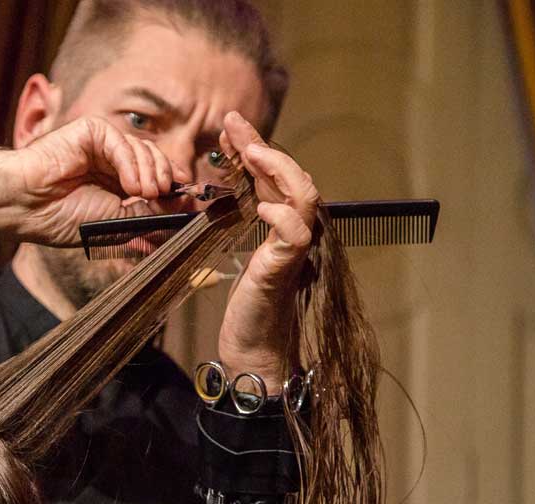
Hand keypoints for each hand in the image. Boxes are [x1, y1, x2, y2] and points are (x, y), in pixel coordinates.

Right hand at [0, 117, 192, 245]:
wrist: (26, 206)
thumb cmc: (61, 218)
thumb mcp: (117, 224)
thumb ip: (149, 216)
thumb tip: (184, 215)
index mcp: (116, 186)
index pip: (157, 180)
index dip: (175, 189)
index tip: (190, 202)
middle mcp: (112, 164)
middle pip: (156, 162)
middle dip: (166, 180)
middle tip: (165, 197)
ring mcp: (102, 146)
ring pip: (145, 150)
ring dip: (150, 174)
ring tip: (143, 194)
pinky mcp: (92, 131)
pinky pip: (123, 143)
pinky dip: (132, 163)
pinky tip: (130, 185)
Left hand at [216, 111, 319, 387]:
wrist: (254, 349)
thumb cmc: (246, 304)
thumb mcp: (238, 249)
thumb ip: (241, 217)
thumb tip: (231, 182)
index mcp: (285, 225)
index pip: (274, 176)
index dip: (254, 148)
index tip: (231, 125)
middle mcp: (299, 231)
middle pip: (292, 176)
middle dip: (262, 146)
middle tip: (233, 124)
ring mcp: (298, 249)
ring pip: (303, 195)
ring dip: (276, 169)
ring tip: (250, 152)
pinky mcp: (288, 268)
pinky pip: (294, 232)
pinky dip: (279, 214)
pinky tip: (259, 203)